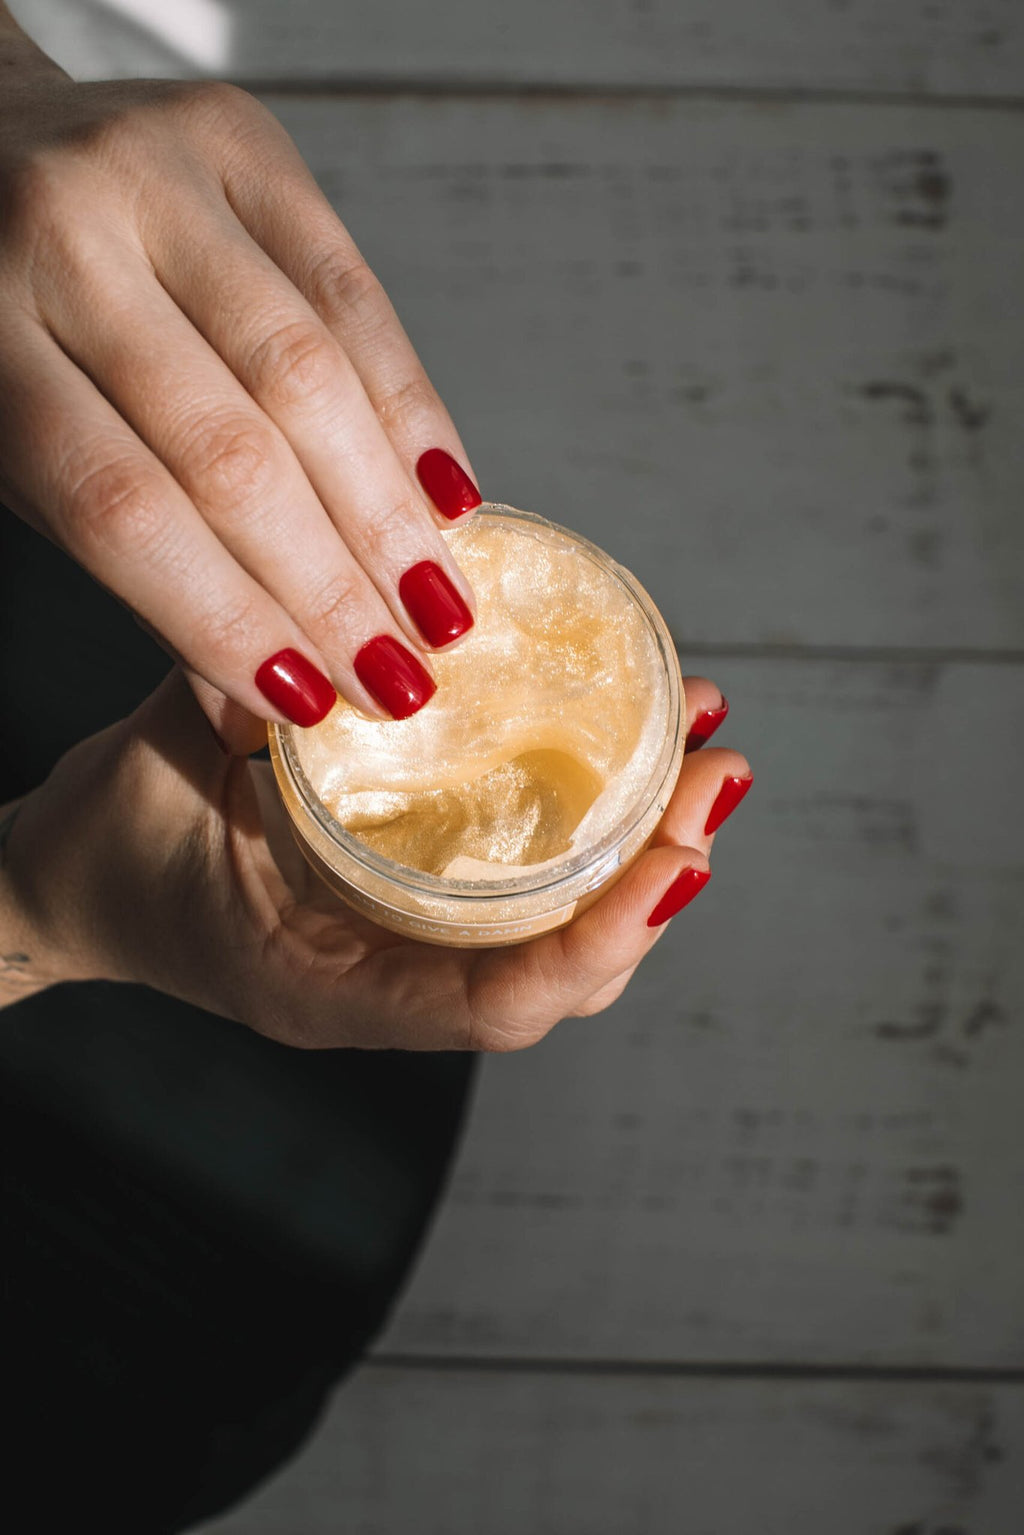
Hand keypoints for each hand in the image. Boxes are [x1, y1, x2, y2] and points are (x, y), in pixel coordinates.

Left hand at [0, 44, 479, 745]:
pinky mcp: (243, 138)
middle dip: (329, 584)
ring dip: (386, 511)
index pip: (122, 509)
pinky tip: (446, 493)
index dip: (226, 618)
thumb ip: (138, 568)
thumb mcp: (21, 456)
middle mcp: (63, 235)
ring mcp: (155, 168)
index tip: (308, 703)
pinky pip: (354, 290)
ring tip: (441, 609)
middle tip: (400, 678)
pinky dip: (410, 404)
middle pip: (229, 449)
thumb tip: (258, 715)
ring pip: (308, 372)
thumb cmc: (5, 325)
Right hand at [0, 670, 750, 1048]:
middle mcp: (391, 978)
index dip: (600, 941)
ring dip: (645, 847)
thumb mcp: (160, 778)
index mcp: (334, 988)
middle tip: (719, 774)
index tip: (680, 862)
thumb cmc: (109, 852)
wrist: (71, 885)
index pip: (501, 1004)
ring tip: (706, 752)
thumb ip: (237, 710)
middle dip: (657, 875)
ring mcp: (410, 946)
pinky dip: (590, 823)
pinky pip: (524, 881)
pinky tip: (629, 750)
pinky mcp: (415, 898)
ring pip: (561, 928)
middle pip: (564, 965)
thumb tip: (324, 638)